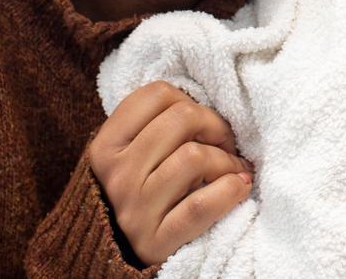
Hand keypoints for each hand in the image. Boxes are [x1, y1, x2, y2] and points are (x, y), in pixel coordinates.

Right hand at [89, 80, 253, 266]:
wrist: (125, 252)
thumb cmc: (143, 189)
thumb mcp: (136, 152)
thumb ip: (159, 122)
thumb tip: (210, 100)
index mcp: (106, 146)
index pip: (157, 94)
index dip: (190, 101)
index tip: (200, 122)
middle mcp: (116, 175)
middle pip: (182, 118)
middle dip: (216, 126)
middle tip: (225, 144)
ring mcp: (134, 209)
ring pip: (195, 156)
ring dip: (227, 161)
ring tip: (232, 170)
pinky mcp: (157, 241)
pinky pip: (201, 206)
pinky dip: (229, 191)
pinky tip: (238, 187)